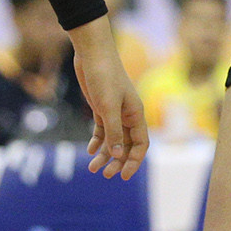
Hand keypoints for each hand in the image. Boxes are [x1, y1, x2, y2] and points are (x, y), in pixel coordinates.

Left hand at [68, 19, 147, 179]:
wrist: (92, 54)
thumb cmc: (104, 76)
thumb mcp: (108, 106)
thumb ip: (113, 131)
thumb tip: (118, 156)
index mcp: (135, 114)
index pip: (141, 144)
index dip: (134, 161)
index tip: (123, 176)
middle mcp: (127, 115)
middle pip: (127, 145)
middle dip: (118, 162)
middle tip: (105, 175)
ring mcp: (114, 111)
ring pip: (113, 140)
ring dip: (105, 155)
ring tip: (93, 168)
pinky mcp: (101, 107)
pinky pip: (102, 130)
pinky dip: (97, 142)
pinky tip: (90, 151)